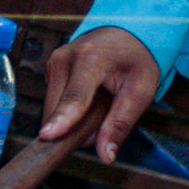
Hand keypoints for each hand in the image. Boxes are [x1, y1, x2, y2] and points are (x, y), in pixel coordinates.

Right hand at [37, 26, 161, 162]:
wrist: (126, 32)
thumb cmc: (136, 60)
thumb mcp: (140, 92)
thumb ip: (120, 124)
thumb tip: (105, 156)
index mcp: (91, 59)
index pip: (75, 97)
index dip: (62, 120)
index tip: (47, 137)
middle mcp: (65, 58)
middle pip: (59, 110)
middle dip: (77, 126)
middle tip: (105, 114)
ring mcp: (54, 62)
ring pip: (54, 109)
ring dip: (73, 117)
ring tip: (99, 101)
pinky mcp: (50, 68)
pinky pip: (54, 102)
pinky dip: (69, 108)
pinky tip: (88, 95)